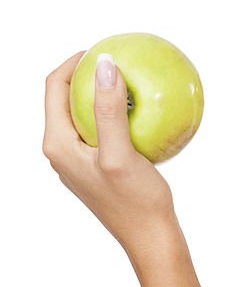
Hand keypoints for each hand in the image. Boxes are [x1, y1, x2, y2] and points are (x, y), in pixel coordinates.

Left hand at [42, 51, 177, 257]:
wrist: (150, 237)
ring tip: (131, 79)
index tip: (101, 48)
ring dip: (104, 94)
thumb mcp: (121, 153)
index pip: (54, 88)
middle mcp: (62, 150)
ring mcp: (79, 159)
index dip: (73, 62)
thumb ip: (108, 109)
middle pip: (66, 98)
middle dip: (88, 75)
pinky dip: (119, 113)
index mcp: (58, 144)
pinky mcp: (98, 165)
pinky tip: (144, 111)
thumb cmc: (135, 201)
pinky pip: (103, 129)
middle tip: (118, 60)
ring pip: (84, 113)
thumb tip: (104, 65)